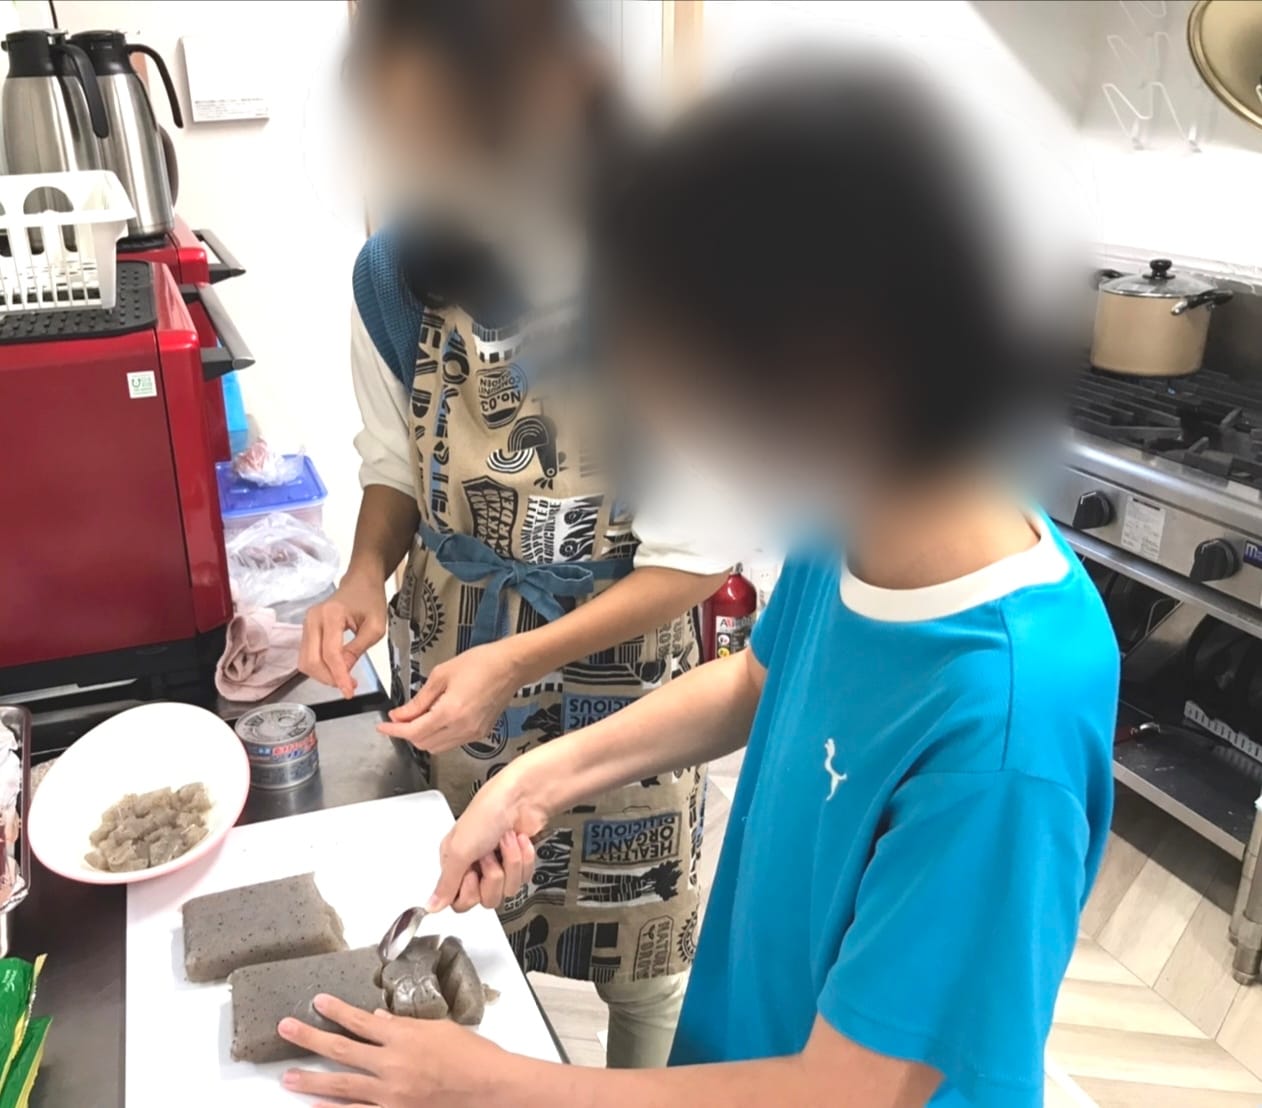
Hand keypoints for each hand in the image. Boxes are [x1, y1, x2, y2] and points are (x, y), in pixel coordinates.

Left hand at [277, 994, 505, 1106]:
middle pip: (342, 1050)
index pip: (361, 1020)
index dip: (337, 1010)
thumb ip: (404, 1026)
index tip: (317, 1001)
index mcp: (404, 1037)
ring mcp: (391, 1095)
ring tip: (287, 1077)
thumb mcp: (440, 1029)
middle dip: (310, 1039)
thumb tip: (376, 1020)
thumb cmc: (473, 1055)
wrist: (491, 1089)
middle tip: (284, 1029)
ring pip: (342, 1087)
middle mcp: (392, 1065)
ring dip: (312, 1082)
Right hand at [300, 574, 386, 698]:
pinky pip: (307, 655)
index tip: (348, 692)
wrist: (360, 582)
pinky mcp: (307, 630)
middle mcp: (313, 619)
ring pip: (306, 661)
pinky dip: (320, 668)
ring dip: (323, 675)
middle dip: (329, 678)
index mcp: (331, 615)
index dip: (339, 676)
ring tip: (344, 679)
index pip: (330, 654)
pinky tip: (336, 670)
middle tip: (348, 687)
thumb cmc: (370, 600)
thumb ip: (358, 649)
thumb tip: (343, 671)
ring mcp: (307, 624)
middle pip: (312, 661)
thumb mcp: (375, 626)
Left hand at [377, 641, 525, 754]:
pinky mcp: (480, 733)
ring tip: (418, 717)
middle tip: (400, 718)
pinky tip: (437, 720)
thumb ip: (419, 700)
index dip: (394, 731)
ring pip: (437, 748)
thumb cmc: (482, 663)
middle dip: (407, 733)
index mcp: (451, 712)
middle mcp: (463, 727)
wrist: (510, 665)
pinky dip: (439, 736)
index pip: (413, 732)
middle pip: (424, 744)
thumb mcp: (441, 675)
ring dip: (423, 736)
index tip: (384, 727)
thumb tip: (401, 714)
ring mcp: (473, 733)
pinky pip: (452, 743)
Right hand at [427, 761, 547, 912]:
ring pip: (508, 889)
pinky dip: (524, 858)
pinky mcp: (519, 861)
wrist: (523, 798)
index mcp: (454, 862)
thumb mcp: (459, 849)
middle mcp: (475, 865)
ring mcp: (499, 864)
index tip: (472, 874)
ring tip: (505, 841)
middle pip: (486, 899)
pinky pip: (524, 878)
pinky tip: (518, 841)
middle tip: (490, 855)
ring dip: (510, 862)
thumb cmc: (488, 812)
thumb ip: (446, 883)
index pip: (459, 901)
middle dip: (493, 875)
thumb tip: (430, 906)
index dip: (470, 892)